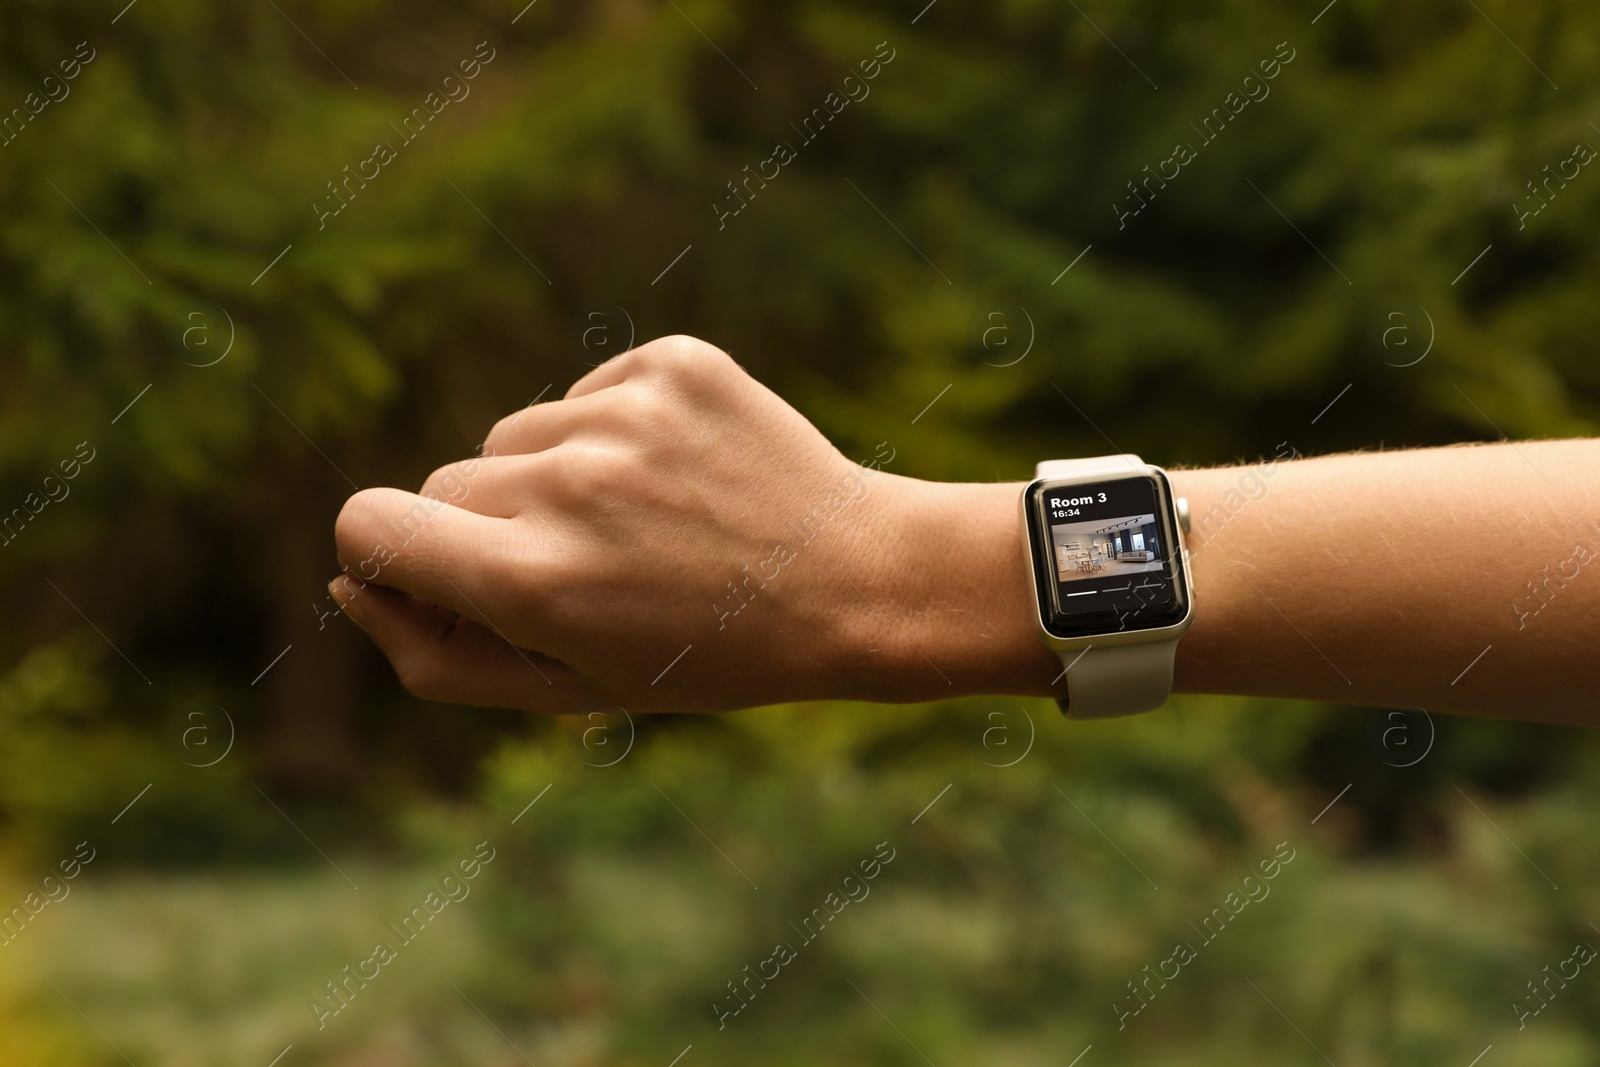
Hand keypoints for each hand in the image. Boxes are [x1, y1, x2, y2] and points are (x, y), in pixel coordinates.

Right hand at [330, 336, 1054, 713]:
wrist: (857, 582)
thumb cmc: (707, 652)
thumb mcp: (570, 690)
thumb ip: (437, 654)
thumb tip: (351, 582)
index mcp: (536, 581)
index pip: (369, 525)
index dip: (385, 551)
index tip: (432, 570)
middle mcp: (572, 486)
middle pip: (447, 485)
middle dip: (490, 531)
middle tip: (586, 571)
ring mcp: (626, 414)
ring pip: (515, 436)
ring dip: (553, 479)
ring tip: (643, 525)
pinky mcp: (672, 363)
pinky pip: (584, 392)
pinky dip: (610, 431)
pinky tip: (678, 476)